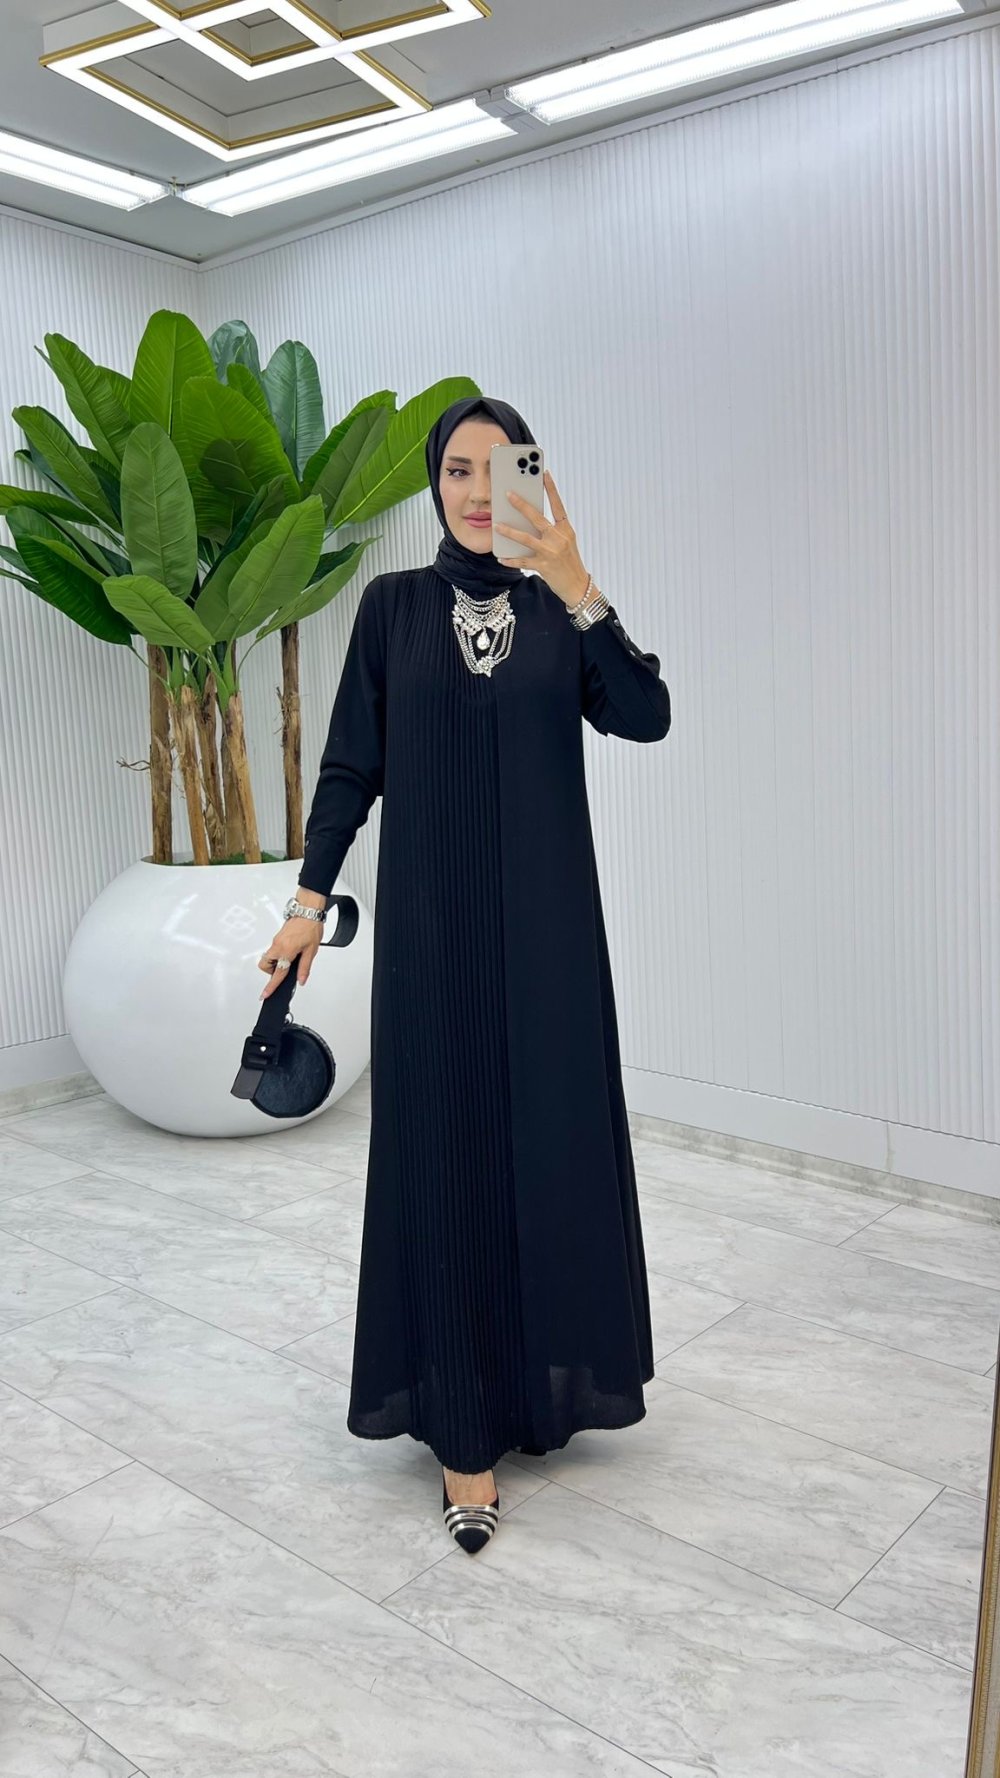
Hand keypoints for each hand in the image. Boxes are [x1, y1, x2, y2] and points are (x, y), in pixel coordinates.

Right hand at [257, 918, 321, 997]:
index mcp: (286, 951)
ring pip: (268, 957)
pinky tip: (293, 949)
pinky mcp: (277, 937)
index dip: (271, 986)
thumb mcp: (311, 950)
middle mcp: (277, 946)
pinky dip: (280, 953)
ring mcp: (276, 941)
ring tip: (292, 958)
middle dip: (272, 971)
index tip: (265, 994)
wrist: (308, 910)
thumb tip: (301, 980)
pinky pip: (274, 950)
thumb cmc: (311, 926)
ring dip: (276, 962)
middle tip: (285, 969)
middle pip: (266, 965)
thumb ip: (305, 967)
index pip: (277, 973)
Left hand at [493, 469, 591, 606]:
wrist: (577, 587)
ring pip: (525, 538)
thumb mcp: (565, 543)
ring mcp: (551, 552)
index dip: (551, 489)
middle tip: (508, 494)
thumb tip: (529, 520)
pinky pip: (522, 561)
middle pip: (537, 518)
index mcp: (566, 530)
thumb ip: (551, 531)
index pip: (558, 505)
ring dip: (509, 531)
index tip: (544, 473)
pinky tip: (501, 557)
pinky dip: (510, 560)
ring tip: (496, 525)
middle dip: (521, 505)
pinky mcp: (543, 567)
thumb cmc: (569, 562)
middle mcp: (559, 538)